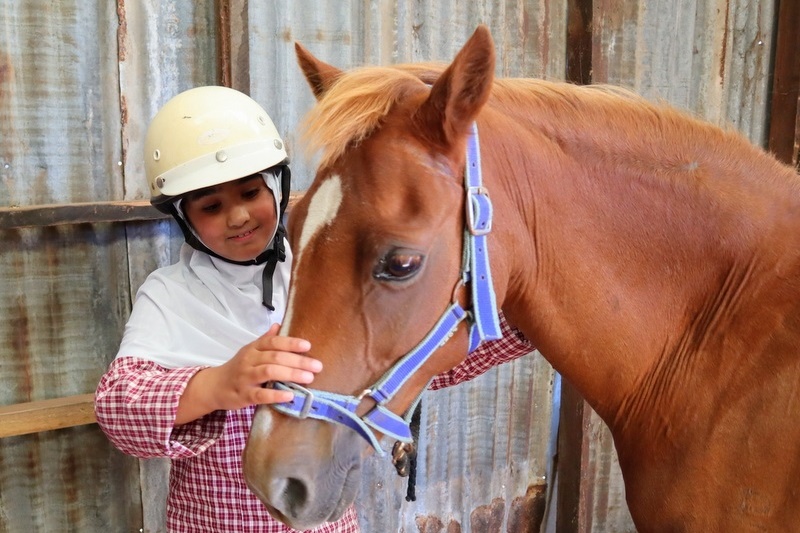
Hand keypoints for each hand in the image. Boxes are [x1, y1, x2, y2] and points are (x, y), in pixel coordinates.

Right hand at [175, 323, 321, 424]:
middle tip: (317, 366)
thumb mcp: (250, 350)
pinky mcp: (244, 395)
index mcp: (253, 348)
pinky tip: (290, 395)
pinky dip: (276, 394)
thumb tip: (279, 325)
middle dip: (298, 361)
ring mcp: (246, 377)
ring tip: (308, 378)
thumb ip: (265, 340)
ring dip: (291, 374)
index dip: (290, 343)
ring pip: (269, 372)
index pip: (273, 342)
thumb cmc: (238, 368)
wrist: (214, 386)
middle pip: (275, 357)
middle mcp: (249, 360)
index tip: (307, 346)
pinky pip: (261, 394)